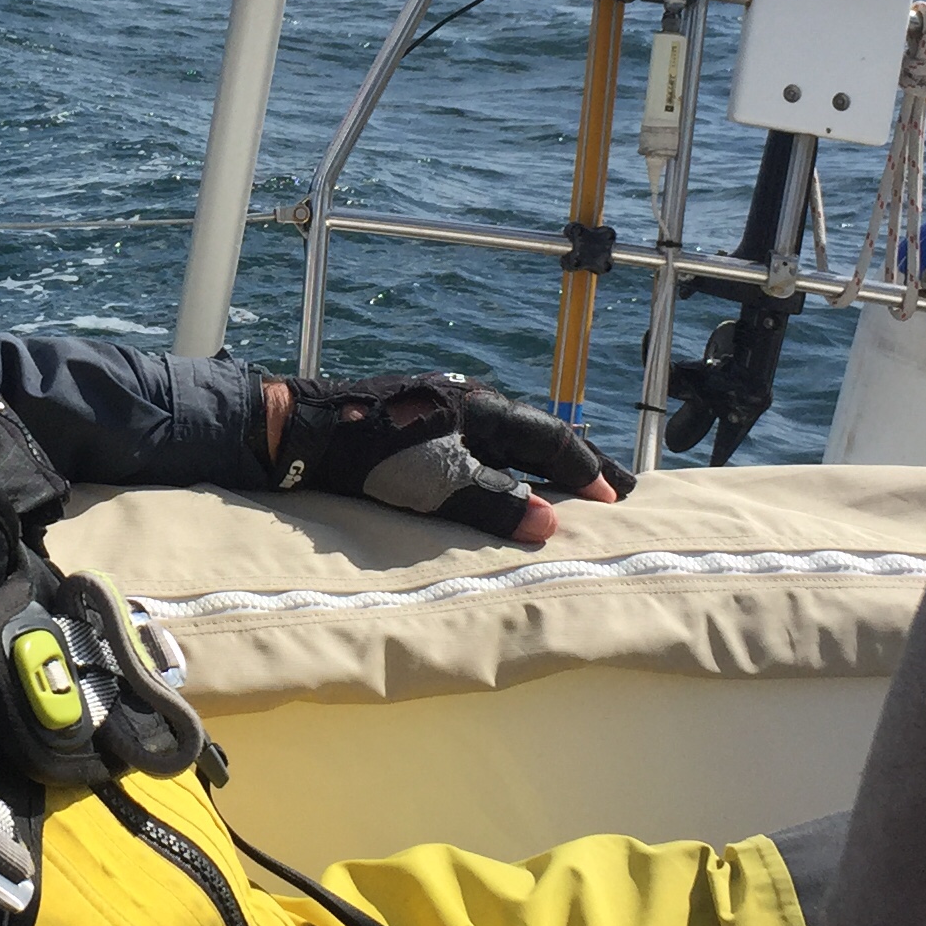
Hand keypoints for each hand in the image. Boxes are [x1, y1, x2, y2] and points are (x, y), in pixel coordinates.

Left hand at [258, 373, 634, 544]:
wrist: (305, 431)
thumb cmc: (370, 454)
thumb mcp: (437, 485)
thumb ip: (495, 502)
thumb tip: (552, 524)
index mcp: (485, 407)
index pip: (552, 440)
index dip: (586, 472)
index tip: (615, 500)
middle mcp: (472, 401)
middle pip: (539, 434)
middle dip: (580, 463)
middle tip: (620, 487)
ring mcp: (446, 408)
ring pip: (513, 439)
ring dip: (546, 464)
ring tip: (575, 487)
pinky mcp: (422, 421)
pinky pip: (486, 444)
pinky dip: (513, 463)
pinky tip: (512, 478)